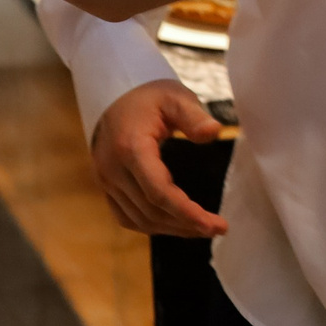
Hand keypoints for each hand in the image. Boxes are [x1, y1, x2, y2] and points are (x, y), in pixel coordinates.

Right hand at [92, 79, 227, 237]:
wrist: (115, 95)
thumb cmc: (150, 97)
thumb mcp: (176, 97)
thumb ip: (195, 116)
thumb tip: (213, 132)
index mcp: (131, 148)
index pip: (158, 192)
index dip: (187, 212)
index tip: (216, 224)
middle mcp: (113, 169)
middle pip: (150, 210)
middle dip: (186, 224)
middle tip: (219, 228)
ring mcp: (106, 180)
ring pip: (138, 218)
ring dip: (171, 228)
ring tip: (202, 229)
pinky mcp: (106, 185)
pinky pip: (125, 215)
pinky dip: (150, 225)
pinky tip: (175, 225)